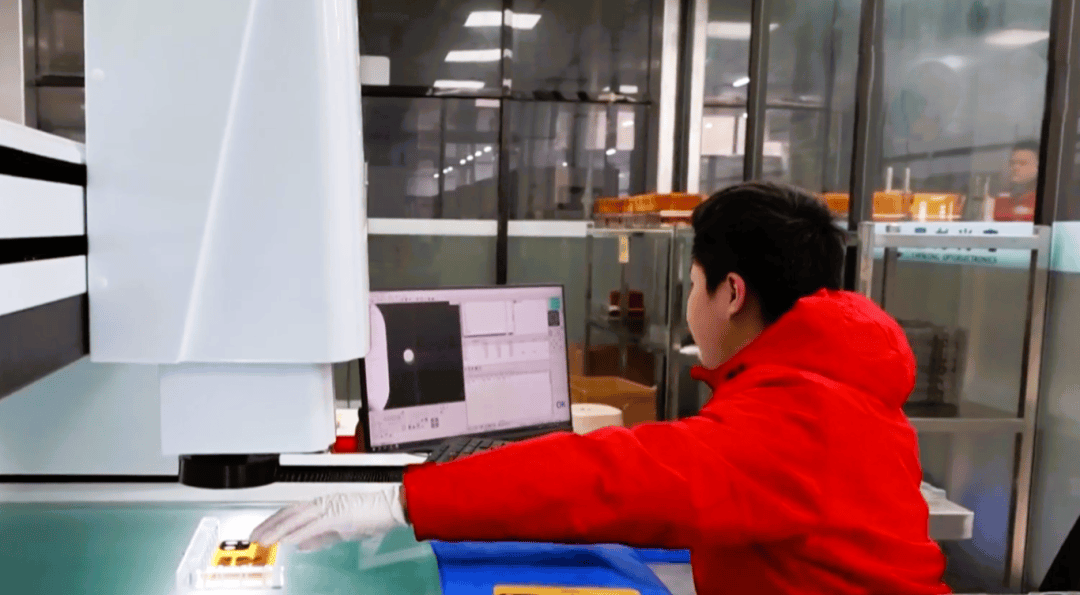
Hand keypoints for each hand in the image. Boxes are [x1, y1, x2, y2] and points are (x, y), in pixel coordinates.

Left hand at [250, 485, 407, 551]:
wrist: (391, 508)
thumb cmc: (372, 516)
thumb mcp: (340, 530)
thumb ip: (319, 537)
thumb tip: (300, 544)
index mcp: (323, 505)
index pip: (292, 512)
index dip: (274, 522)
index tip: (261, 531)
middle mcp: (323, 503)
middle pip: (289, 513)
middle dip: (270, 525)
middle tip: (254, 536)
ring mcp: (330, 508)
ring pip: (297, 518)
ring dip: (279, 529)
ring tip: (265, 539)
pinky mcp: (338, 515)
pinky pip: (314, 525)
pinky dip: (299, 532)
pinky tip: (288, 540)